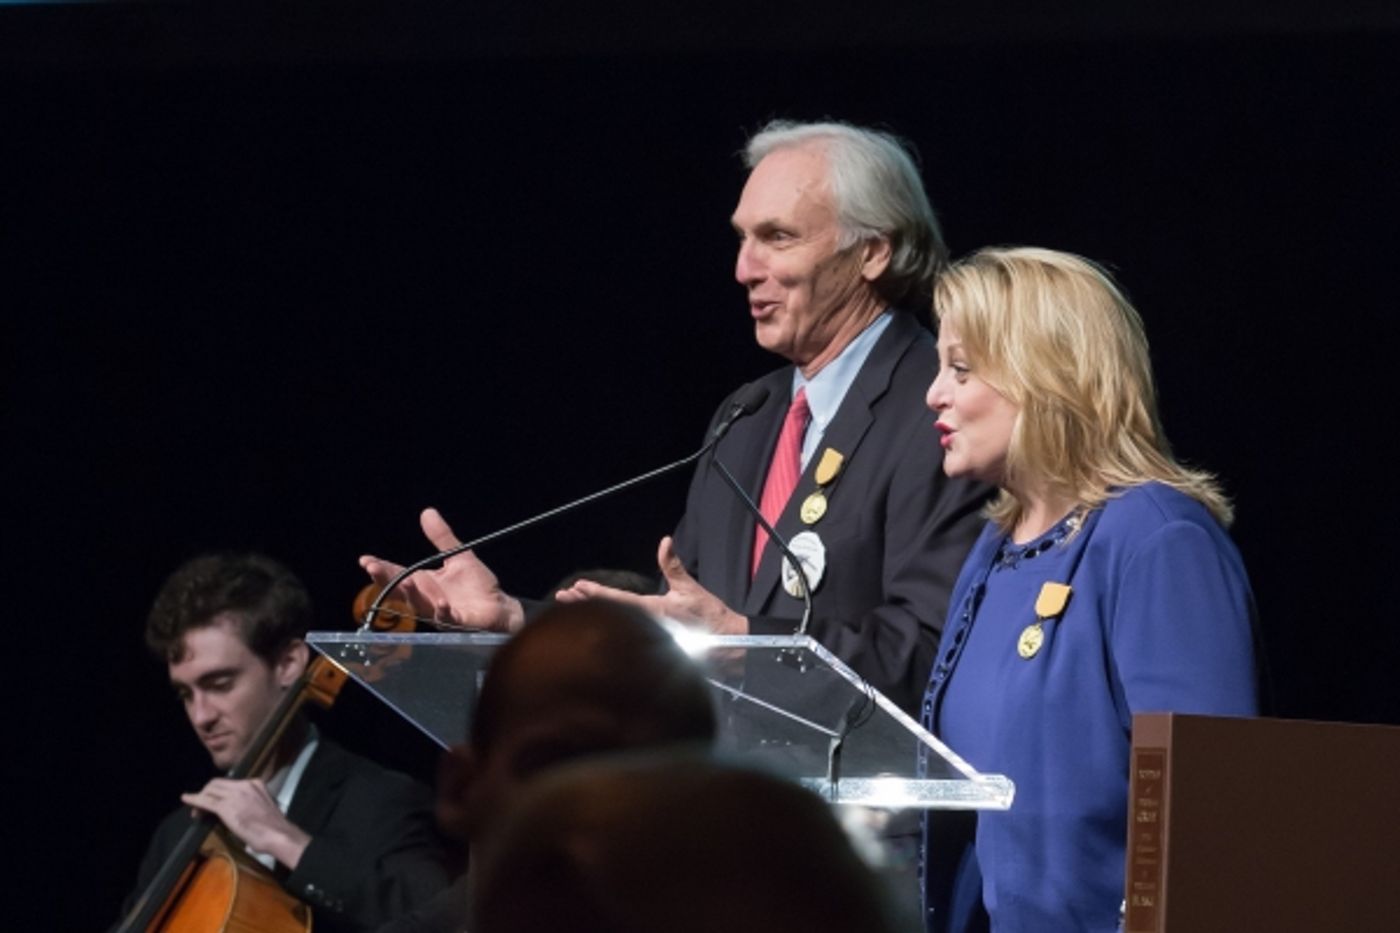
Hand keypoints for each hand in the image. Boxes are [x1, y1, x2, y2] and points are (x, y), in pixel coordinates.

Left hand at [181, 778, 311, 869]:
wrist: (278, 835)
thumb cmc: (274, 827)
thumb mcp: (263, 807)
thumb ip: (250, 803)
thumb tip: (238, 811)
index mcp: (256, 783)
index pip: (230, 783)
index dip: (218, 792)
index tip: (214, 802)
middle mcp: (245, 785)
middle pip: (217, 783)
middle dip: (207, 793)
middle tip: (201, 808)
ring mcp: (235, 794)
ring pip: (210, 790)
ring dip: (200, 798)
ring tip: (196, 811)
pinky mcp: (226, 807)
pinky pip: (206, 801)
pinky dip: (194, 799)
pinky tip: (186, 799)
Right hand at [359, 507, 524, 631]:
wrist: (501, 607)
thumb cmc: (476, 585)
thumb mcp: (459, 556)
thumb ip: (442, 537)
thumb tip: (427, 512)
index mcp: (425, 583)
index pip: (398, 574)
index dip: (381, 568)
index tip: (365, 559)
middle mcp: (427, 598)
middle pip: (402, 590)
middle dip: (387, 580)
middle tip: (373, 568)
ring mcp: (441, 612)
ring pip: (420, 606)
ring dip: (413, 595)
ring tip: (408, 582)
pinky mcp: (459, 623)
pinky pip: (447, 618)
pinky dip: (442, 611)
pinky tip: (439, 603)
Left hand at [556, 536, 748, 634]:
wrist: (726, 644)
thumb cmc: (709, 616)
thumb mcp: (690, 588)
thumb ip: (673, 565)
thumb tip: (664, 541)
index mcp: (654, 610)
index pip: (618, 600)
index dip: (596, 593)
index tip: (576, 588)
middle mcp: (646, 626)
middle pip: (609, 614)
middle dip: (585, 604)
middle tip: (562, 596)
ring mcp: (648, 637)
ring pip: (613, 624)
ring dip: (592, 614)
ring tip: (572, 605)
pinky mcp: (652, 645)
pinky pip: (624, 634)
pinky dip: (607, 625)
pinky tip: (595, 623)